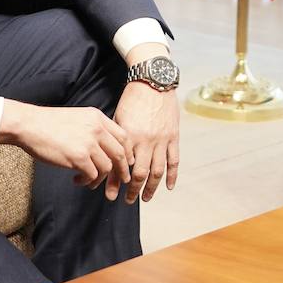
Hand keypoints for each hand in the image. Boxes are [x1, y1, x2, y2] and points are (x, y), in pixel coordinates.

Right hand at [0, 99, 132, 190]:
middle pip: (120, 154)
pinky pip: (92, 175)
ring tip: (89, 181)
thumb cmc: (49, 124)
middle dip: (122, 170)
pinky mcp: (78, 157)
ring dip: (100, 179)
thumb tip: (105, 148)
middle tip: (120, 180)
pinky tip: (77, 180)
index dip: (127, 152)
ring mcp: (88, 143)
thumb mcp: (78, 117)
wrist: (29, 125)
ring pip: (107, 167)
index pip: (123, 136)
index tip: (125, 162)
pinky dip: (87, 181)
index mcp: (98, 118)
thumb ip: (93, 128)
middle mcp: (97, 129)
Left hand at [113, 43, 179, 203]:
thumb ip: (117, 139)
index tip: (110, 194)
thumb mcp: (118, 118)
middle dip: (133, 190)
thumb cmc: (132, 99)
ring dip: (152, 187)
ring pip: (158, 171)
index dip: (115, 182)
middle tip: (128, 200)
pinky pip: (174, 161)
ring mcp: (162, 140)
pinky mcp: (173, 137)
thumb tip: (109, 158)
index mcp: (130, 136)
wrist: (154, 82)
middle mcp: (146, 140)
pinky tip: (168, 187)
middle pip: (140, 173)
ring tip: (146, 198)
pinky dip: (172, 175)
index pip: (122, 166)